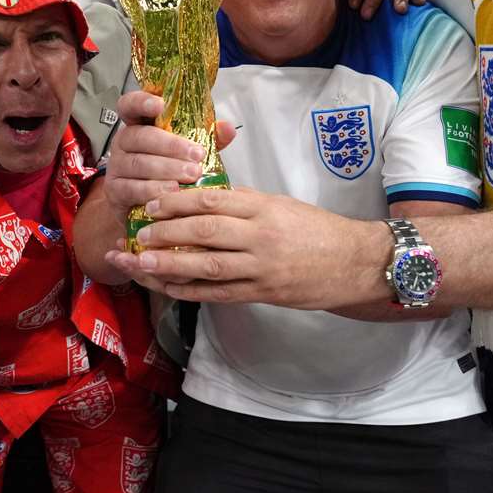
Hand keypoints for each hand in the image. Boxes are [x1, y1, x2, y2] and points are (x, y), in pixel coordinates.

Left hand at [101, 186, 384, 307]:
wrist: (355, 263)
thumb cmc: (317, 230)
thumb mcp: (281, 204)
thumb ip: (244, 203)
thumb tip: (202, 198)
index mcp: (263, 208)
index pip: (212, 201)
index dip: (177, 202)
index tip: (153, 203)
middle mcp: (260, 236)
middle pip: (203, 233)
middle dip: (165, 233)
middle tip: (137, 232)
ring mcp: (260, 268)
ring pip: (206, 266)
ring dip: (168, 265)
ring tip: (139, 263)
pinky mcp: (262, 293)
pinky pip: (218, 294)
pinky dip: (189, 291)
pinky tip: (167, 287)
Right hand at [103, 90, 236, 215]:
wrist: (148, 208)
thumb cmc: (169, 172)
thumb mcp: (189, 152)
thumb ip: (207, 138)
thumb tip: (227, 128)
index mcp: (140, 125)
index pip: (131, 105)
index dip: (142, 101)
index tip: (160, 104)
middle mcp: (124, 142)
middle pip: (140, 136)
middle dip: (171, 145)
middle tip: (197, 155)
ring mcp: (117, 166)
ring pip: (138, 163)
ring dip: (166, 169)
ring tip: (191, 175)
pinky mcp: (115, 191)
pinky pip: (132, 188)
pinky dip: (153, 190)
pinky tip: (171, 192)